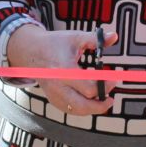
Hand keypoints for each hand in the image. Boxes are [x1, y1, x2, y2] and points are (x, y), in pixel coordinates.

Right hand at [5, 25, 119, 116]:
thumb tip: (114, 36)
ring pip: (76, 110)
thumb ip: (95, 39)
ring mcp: (54, 94)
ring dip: (93, 109)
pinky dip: (82, 109)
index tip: (113, 79)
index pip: (89, 87)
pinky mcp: (53, 99)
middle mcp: (58, 85)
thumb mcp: (75, 38)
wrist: (31, 52)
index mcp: (65, 70)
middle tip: (111, 98)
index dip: (105, 86)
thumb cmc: (55, 43)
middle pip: (83, 105)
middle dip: (101, 104)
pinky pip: (69, 110)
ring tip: (104, 102)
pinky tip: (91, 103)